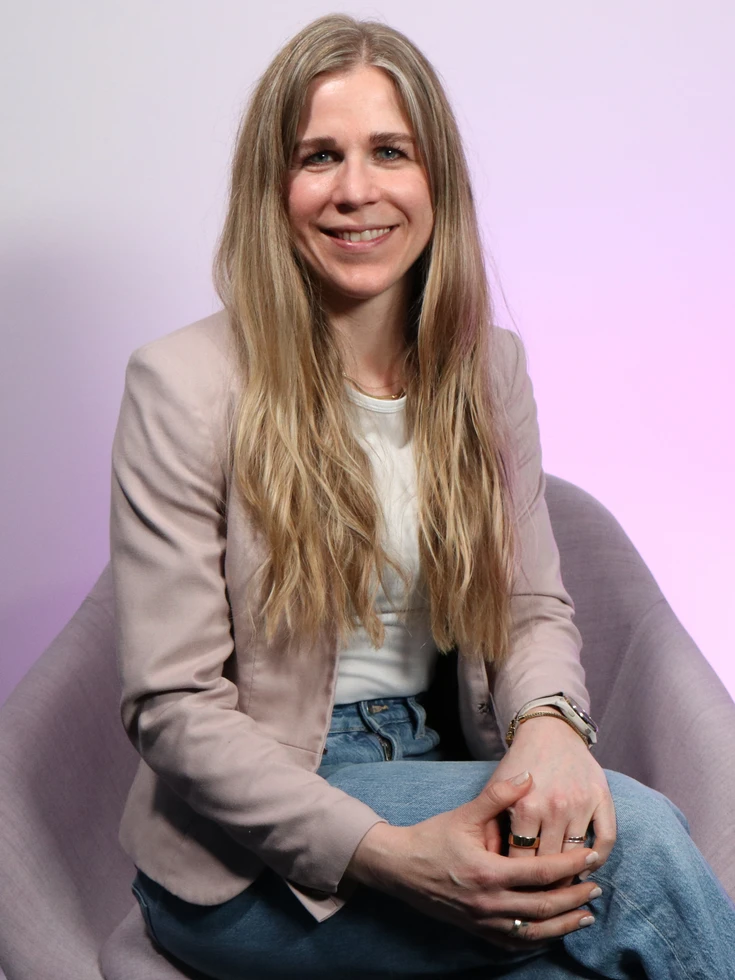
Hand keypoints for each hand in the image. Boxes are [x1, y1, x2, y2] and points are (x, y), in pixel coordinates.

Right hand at [345, 772, 600, 948]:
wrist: (399, 868)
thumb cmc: (432, 837)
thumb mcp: (465, 813)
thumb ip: (498, 795)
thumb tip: (527, 776)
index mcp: (488, 872)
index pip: (541, 872)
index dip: (570, 866)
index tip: (591, 858)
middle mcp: (488, 903)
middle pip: (543, 907)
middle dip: (574, 898)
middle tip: (597, 888)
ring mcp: (483, 921)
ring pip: (533, 931)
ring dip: (562, 924)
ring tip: (585, 916)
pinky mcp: (476, 930)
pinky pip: (514, 943)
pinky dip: (538, 938)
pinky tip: (552, 931)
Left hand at [492, 713, 615, 880]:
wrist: (549, 730)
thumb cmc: (519, 762)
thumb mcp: (498, 788)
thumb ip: (493, 823)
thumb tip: (490, 863)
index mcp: (525, 806)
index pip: (522, 861)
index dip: (519, 881)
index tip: (518, 891)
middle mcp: (554, 807)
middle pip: (552, 864)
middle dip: (546, 885)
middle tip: (542, 897)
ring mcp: (581, 803)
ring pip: (579, 856)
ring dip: (573, 876)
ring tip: (565, 887)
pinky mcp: (602, 798)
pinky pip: (608, 839)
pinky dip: (600, 858)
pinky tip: (590, 865)